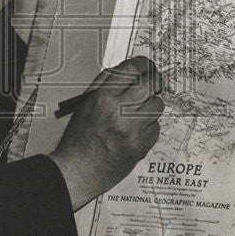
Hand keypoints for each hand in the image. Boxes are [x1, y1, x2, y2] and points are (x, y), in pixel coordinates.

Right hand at [48, 56, 164, 209]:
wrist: (77, 171)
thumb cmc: (79, 137)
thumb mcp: (86, 104)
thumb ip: (106, 85)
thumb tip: (129, 70)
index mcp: (102, 98)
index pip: (131, 70)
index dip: (143, 64)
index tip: (146, 66)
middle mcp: (119, 112)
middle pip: (150, 85)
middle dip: (154, 81)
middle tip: (153, 83)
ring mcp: (132, 131)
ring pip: (157, 105)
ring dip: (151, 104)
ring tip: (141, 110)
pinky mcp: (141, 147)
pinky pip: (156, 127)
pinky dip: (149, 126)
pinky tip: (136, 130)